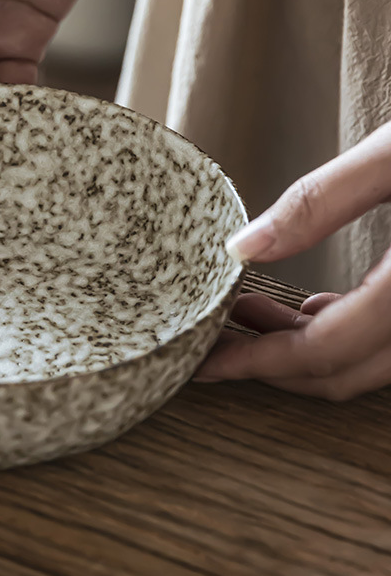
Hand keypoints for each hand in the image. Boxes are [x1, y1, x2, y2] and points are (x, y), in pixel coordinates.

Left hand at [196, 121, 390, 400]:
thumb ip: (319, 202)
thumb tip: (241, 247)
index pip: (322, 352)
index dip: (255, 364)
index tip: (205, 363)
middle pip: (344, 373)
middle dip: (271, 362)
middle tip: (219, 332)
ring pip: (370, 364)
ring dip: (304, 347)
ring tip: (250, 309)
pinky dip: (346, 333)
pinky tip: (313, 305)